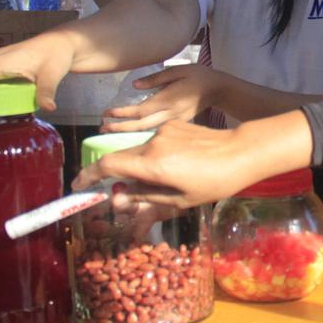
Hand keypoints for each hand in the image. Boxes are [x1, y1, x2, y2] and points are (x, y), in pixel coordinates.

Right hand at [73, 111, 314, 207]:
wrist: (241, 151)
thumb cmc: (214, 182)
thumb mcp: (179, 199)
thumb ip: (145, 198)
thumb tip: (118, 199)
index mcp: (152, 164)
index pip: (107, 166)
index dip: (89, 176)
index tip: (80, 186)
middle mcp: (153, 142)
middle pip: (121, 158)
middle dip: (116, 178)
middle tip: (124, 196)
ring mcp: (163, 130)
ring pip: (138, 150)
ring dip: (138, 167)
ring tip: (159, 182)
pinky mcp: (173, 123)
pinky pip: (154, 141)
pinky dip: (153, 156)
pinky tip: (174, 166)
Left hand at [103, 64, 223, 132]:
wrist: (219, 89)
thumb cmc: (199, 76)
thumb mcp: (178, 70)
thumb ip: (155, 78)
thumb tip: (134, 86)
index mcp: (168, 100)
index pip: (140, 110)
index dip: (122, 114)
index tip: (107, 113)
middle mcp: (170, 113)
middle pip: (141, 125)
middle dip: (120, 128)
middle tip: (102, 128)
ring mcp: (175, 120)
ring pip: (148, 131)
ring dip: (128, 132)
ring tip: (111, 131)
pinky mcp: (178, 123)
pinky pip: (156, 130)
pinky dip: (141, 133)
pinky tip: (131, 132)